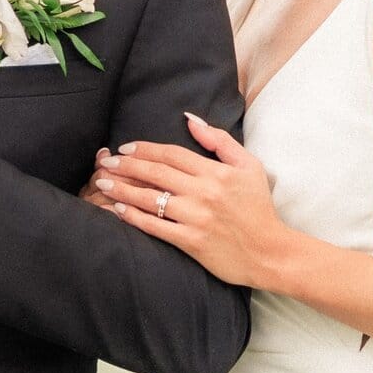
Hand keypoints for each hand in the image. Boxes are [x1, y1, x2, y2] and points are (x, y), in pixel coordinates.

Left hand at [96, 112, 290, 288]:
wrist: (270, 252)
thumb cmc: (259, 208)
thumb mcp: (249, 166)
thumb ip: (220, 141)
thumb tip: (190, 120)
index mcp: (216, 172)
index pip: (172, 154)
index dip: (145, 149)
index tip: (125, 148)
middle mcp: (204, 192)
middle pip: (156, 173)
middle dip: (126, 166)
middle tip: (105, 162)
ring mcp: (196, 217)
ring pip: (151, 198)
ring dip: (122, 189)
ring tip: (101, 184)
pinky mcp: (191, 242)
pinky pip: (155, 227)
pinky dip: (134, 217)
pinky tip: (118, 209)